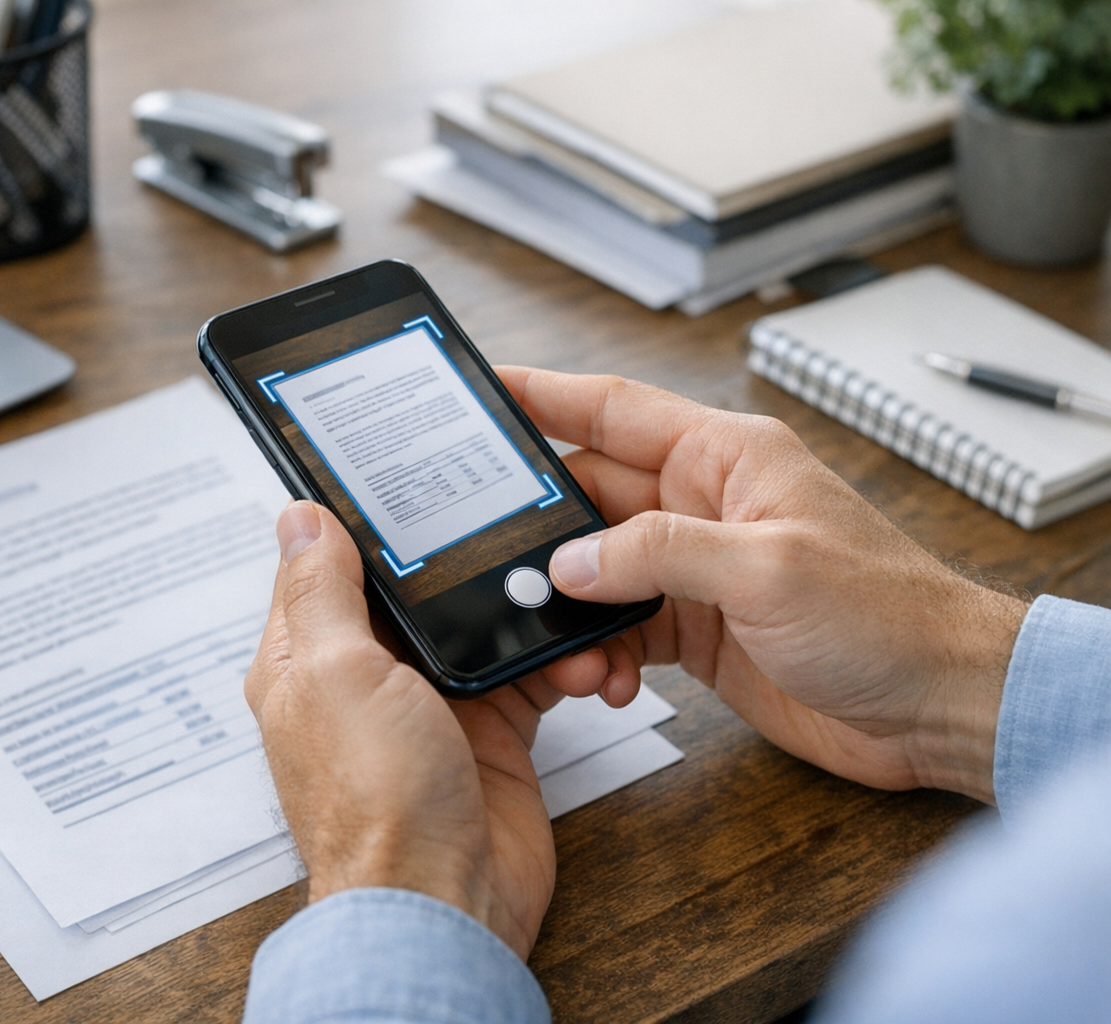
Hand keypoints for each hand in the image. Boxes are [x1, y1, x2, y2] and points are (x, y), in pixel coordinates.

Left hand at [245, 501, 559, 957]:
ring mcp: (430, 705)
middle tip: (520, 532)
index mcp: (309, 658)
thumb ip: (320, 592)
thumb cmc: (374, 803)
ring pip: (486, 624)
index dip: (370, 523)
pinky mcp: (489, 732)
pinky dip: (563, 662)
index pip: (333, 564)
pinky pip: (530, 672)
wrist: (445, 900)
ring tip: (565, 613)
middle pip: (422, 590)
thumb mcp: (334, 673)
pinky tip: (584, 664)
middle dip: (473, 564)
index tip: (415, 479)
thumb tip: (300, 518)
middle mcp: (366, 677)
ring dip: (530, 614)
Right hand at [500, 367, 1027, 804]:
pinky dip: (599, 652)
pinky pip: (619, 626)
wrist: (938, 705)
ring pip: (595, 568)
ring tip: (558, 639)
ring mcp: (697, 569)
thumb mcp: (765, 570)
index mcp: (725, 457)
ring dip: (568, 604)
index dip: (541, 396)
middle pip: (588, 496)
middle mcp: (703, 505)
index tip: (480, 389)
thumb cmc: (889, 616)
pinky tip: (604, 677)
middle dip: (538, 528)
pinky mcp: (696, 628)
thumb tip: (571, 560)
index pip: (611, 410)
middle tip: (484, 550)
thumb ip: (659, 555)